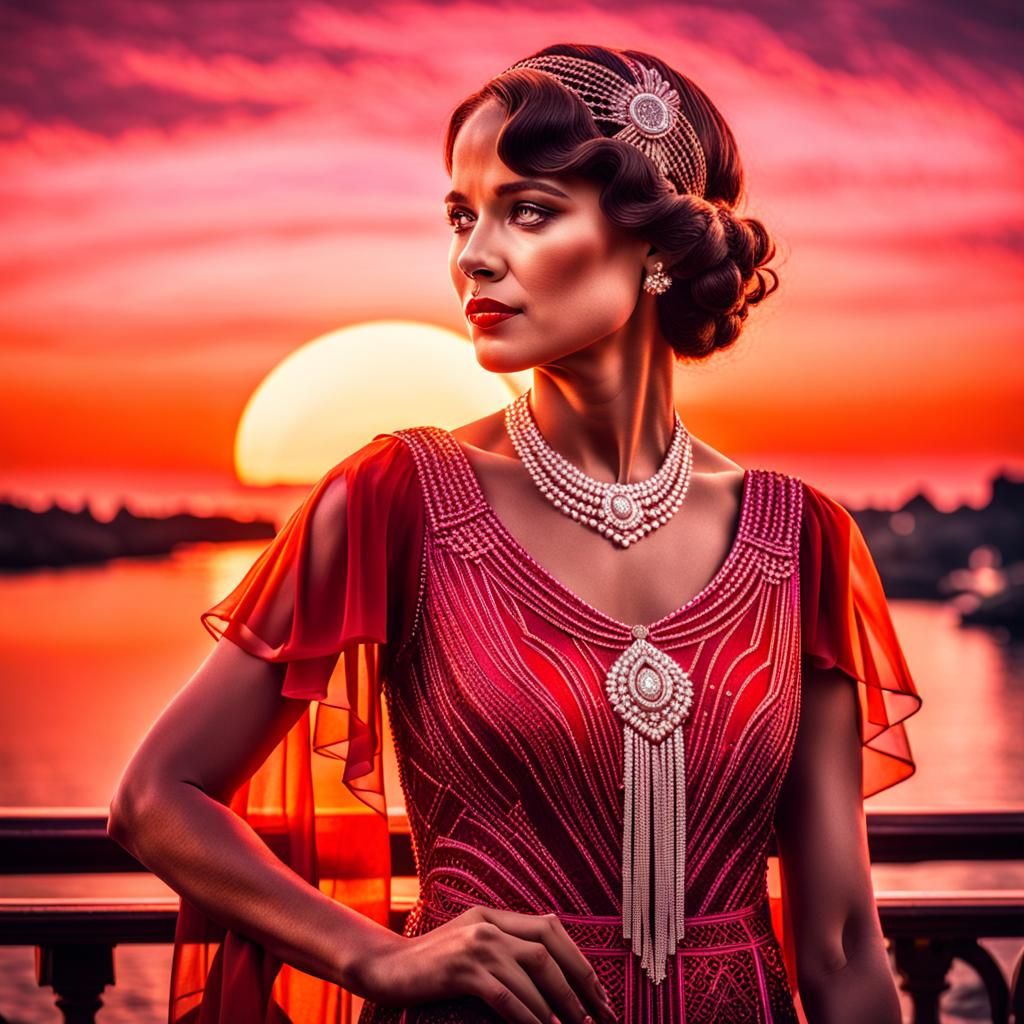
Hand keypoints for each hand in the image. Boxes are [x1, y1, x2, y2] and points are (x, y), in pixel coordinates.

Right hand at [355, 904, 616, 1023]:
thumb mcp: (470, 944)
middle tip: (598, 1017)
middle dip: (579, 984)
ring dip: (558, 1006)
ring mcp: (474, 945)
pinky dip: (528, 1015)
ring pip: (532, 972)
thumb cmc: (430, 965)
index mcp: (494, 917)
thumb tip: (550, 972)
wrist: (383, 968)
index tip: (599, 995)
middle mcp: (488, 925)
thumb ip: (504, 948)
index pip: (550, 930)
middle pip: (548, 948)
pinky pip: (505, 994)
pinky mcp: (459, 970)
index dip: (579, 961)